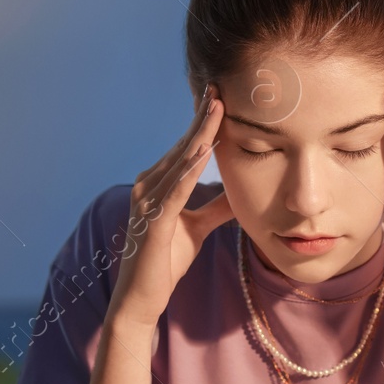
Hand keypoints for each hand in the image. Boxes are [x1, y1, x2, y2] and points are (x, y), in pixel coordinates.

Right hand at [107, 83, 234, 329]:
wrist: (142, 297)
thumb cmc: (166, 261)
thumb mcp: (198, 227)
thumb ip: (216, 207)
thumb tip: (240, 191)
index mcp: (158, 184)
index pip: (186, 147)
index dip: (203, 122)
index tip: (222, 96)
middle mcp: (148, 185)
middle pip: (182, 146)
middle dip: (202, 117)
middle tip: (219, 86)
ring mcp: (147, 202)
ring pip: (179, 162)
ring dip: (198, 134)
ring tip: (217, 108)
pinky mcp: (153, 222)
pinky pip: (174, 191)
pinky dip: (189, 170)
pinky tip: (203, 151)